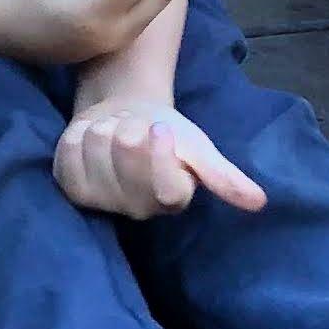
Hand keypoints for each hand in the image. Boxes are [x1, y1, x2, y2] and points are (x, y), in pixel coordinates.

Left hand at [53, 96, 269, 220]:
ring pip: (97, 146)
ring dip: (105, 127)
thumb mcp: (199, 150)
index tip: (162, 128)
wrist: (127, 120)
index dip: (160, 153)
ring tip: (115, 132)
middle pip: (128, 154)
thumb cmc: (168, 136)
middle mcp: (137, 208)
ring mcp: (101, 200)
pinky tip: (89, 140)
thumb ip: (224, 176)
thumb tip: (260, 202)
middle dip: (132, 127)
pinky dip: (78, 134)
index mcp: (172, 200)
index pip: (166, 188)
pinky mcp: (71, 187)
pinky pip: (69, 151)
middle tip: (137, 129)